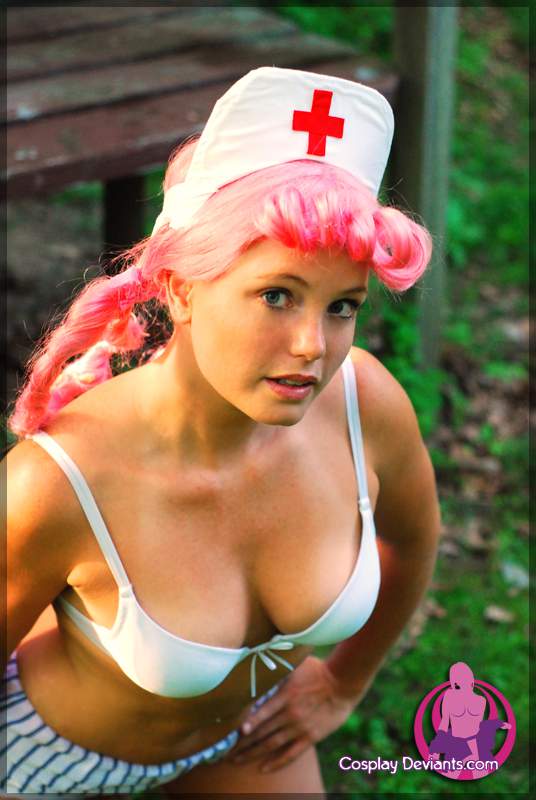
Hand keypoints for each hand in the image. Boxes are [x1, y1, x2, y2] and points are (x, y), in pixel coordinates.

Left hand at [229, 655, 357, 772]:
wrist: (343, 683)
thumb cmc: (318, 669)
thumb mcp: (295, 665)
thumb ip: (277, 670)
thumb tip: (259, 661)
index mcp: (285, 695)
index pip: (261, 713)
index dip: (246, 724)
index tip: (231, 733)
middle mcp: (290, 714)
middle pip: (262, 732)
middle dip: (243, 743)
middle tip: (226, 751)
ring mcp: (300, 728)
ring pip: (272, 744)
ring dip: (253, 753)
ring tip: (237, 759)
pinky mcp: (310, 737)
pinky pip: (291, 754)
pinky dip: (276, 762)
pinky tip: (263, 768)